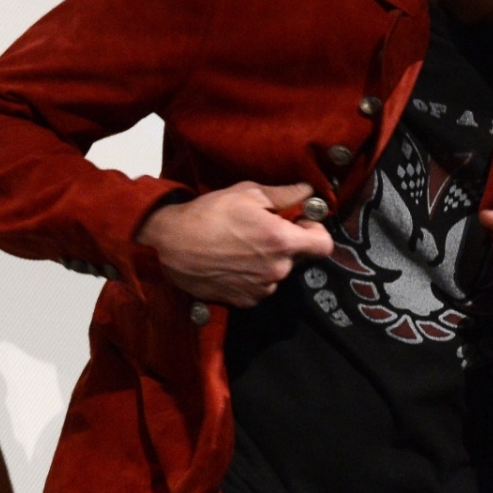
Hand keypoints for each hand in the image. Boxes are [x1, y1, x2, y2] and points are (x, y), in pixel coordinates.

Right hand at [134, 181, 331, 307]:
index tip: (299, 223)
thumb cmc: (207, 214)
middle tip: (259, 230)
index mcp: (281, 241)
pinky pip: (260, 287)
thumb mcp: (246, 193)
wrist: (169, 245)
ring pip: (277, 273)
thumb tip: (309, 191)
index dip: (315, 232)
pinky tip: (231, 262)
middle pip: (298, 258)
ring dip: (268, 261)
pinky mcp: (245, 301)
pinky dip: (252, 276)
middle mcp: (276, 269)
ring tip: (239, 247)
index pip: (323, 245)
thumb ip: (284, 195)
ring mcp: (261, 288)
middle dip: (285, 244)